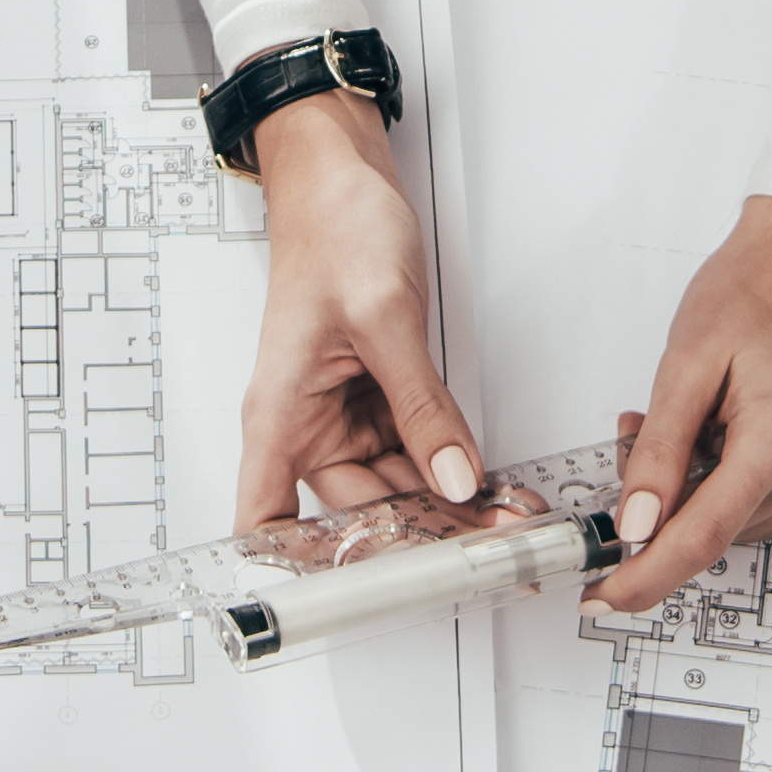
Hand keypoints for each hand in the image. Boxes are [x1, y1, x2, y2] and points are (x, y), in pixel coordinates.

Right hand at [231, 91, 479, 533]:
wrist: (341, 172)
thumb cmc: (333, 227)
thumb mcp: (384, 318)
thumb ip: (422, 406)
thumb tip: (455, 479)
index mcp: (281, 414)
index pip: (264, 521)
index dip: (299, 570)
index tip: (355, 599)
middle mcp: (307, 423)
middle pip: (357, 512)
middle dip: (421, 533)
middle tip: (486, 548)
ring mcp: (344, 411)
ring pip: (395, 485)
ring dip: (447, 504)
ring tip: (507, 518)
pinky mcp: (377, 394)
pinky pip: (414, 447)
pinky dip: (451, 466)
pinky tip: (490, 482)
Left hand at [596, 199, 771, 603]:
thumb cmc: (756, 292)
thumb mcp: (685, 363)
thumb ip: (658, 452)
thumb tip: (635, 523)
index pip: (701, 538)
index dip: (645, 574)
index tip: (605, 595)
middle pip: (716, 531)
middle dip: (667, 502)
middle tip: (644, 432)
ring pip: (738, 525)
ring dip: (703, 490)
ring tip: (703, 419)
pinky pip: (769, 511)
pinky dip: (737, 485)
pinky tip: (736, 434)